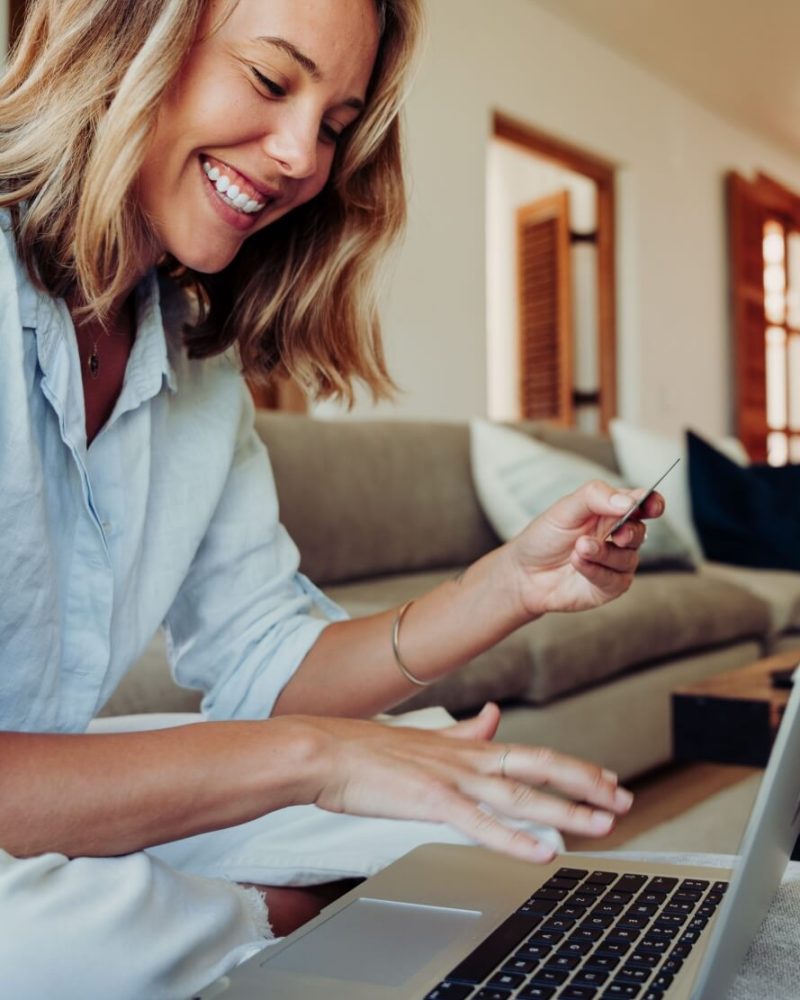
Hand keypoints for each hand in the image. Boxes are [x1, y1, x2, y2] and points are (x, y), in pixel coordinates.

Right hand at [294, 703, 632, 862]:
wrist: (324, 751)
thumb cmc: (367, 751)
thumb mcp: (426, 737)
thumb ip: (464, 731)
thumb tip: (491, 716)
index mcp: (467, 747)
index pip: (532, 755)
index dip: (572, 767)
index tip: (605, 778)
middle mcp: (468, 759)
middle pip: (540, 768)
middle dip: (586, 784)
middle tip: (625, 799)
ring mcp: (452, 780)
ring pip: (521, 796)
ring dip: (565, 810)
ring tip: (603, 823)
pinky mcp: (430, 802)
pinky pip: (480, 824)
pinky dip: (513, 839)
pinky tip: (542, 852)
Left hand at [506, 480, 664, 616]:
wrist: (525, 572)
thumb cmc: (545, 537)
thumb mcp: (565, 509)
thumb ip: (595, 497)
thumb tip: (628, 501)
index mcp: (612, 512)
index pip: (642, 503)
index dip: (653, 503)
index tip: (653, 506)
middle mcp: (618, 537)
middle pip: (640, 531)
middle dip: (630, 532)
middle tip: (614, 534)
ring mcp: (616, 563)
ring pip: (628, 558)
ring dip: (603, 553)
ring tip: (579, 547)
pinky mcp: (609, 586)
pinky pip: (614, 579)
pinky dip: (595, 570)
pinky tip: (577, 562)